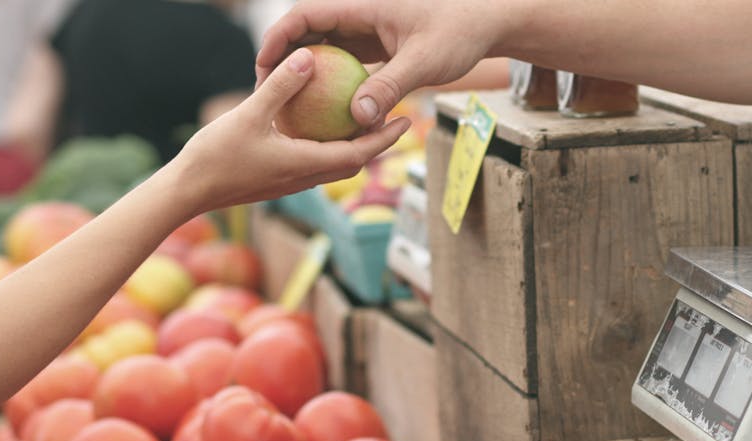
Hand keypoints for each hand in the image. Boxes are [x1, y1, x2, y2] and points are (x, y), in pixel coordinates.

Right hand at [172, 47, 411, 215]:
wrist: (187, 192)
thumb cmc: (215, 156)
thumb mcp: (249, 114)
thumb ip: (280, 86)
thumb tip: (308, 57)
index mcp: (305, 165)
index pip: (359, 154)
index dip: (385, 138)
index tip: (407, 120)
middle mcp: (303, 178)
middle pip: (353, 162)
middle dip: (377, 142)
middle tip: (395, 118)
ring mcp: (290, 182)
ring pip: (333, 165)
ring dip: (353, 146)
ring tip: (363, 121)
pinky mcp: (276, 180)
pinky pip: (312, 163)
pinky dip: (326, 147)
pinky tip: (318, 127)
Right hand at [255, 0, 510, 127]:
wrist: (488, 23)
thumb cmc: (460, 33)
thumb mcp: (424, 61)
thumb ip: (390, 87)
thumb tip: (358, 118)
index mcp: (361, 6)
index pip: (304, 14)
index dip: (277, 39)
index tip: (264, 69)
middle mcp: (358, 15)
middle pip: (306, 32)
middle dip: (282, 60)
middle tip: (266, 95)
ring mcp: (366, 31)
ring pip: (323, 49)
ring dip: (304, 75)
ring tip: (287, 108)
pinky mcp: (376, 47)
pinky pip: (344, 64)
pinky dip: (330, 84)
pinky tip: (324, 116)